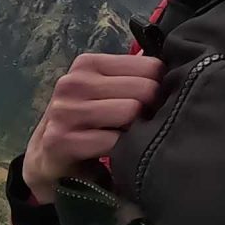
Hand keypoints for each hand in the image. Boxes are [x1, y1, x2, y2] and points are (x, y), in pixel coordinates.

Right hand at [21, 51, 163, 204]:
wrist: (47, 160)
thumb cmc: (86, 124)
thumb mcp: (106, 93)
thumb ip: (134, 78)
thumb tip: (177, 67)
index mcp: (88, 64)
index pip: (150, 66)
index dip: (161, 88)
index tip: (155, 107)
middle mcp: (74, 82)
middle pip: (144, 89)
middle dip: (152, 111)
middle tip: (146, 127)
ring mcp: (65, 111)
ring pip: (130, 112)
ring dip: (137, 131)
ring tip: (132, 140)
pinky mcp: (61, 140)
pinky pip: (112, 142)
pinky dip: (123, 151)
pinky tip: (119, 156)